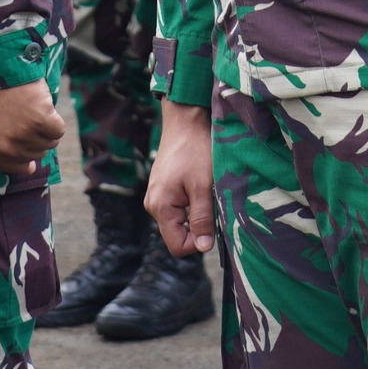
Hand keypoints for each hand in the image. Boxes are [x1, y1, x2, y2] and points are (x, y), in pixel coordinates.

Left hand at [0, 81, 66, 174]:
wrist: (0, 70)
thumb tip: (30, 168)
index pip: (15, 167)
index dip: (24, 154)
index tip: (24, 138)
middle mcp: (5, 147)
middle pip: (36, 155)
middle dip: (35, 138)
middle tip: (25, 117)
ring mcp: (23, 135)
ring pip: (49, 144)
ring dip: (45, 128)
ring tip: (32, 110)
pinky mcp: (41, 121)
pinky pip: (58, 131)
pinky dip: (55, 120)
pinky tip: (43, 107)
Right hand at [145, 100, 216, 258]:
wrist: (185, 120)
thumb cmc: (195, 150)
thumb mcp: (203, 186)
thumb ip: (202, 219)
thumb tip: (203, 248)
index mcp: (160, 207)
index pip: (178, 246)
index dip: (198, 242)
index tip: (213, 221)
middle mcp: (154, 205)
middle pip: (179, 234)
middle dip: (199, 225)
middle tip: (211, 200)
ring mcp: (157, 197)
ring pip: (181, 221)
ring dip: (197, 212)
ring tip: (205, 189)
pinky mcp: (164, 189)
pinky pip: (180, 208)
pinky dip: (193, 202)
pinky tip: (200, 184)